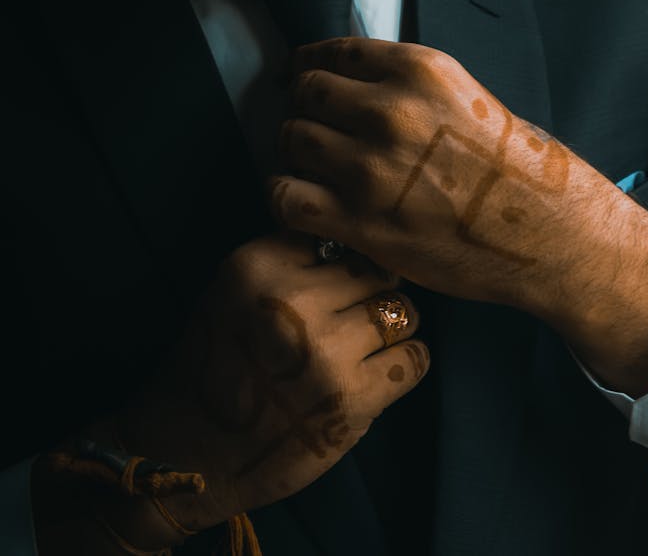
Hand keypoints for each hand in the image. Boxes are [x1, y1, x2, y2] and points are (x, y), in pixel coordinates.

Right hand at [35, 232, 428, 552]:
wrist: (189, 451)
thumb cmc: (217, 365)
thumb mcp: (234, 291)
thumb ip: (289, 264)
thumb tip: (363, 249)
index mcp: (258, 265)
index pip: (336, 241)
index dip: (343, 265)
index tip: (337, 288)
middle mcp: (293, 301)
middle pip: (375, 274)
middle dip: (373, 294)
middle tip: (357, 320)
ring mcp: (326, 351)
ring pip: (402, 312)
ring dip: (395, 329)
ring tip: (370, 347)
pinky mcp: (352, 398)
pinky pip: (415, 359)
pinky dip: (406, 364)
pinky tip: (381, 374)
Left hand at [269, 37, 582, 306]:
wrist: (545, 232)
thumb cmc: (515, 168)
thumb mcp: (464, 96)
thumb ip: (404, 85)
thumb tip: (349, 85)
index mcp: (419, 71)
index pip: (333, 52)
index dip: (307, 65)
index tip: (299, 76)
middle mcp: (389, 112)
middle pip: (305, 94)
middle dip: (302, 108)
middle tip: (311, 125)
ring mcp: (371, 169)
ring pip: (291, 140)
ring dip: (295, 151)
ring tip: (311, 164)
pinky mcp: (361, 222)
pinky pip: (287, 196)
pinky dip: (284, 194)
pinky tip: (302, 197)